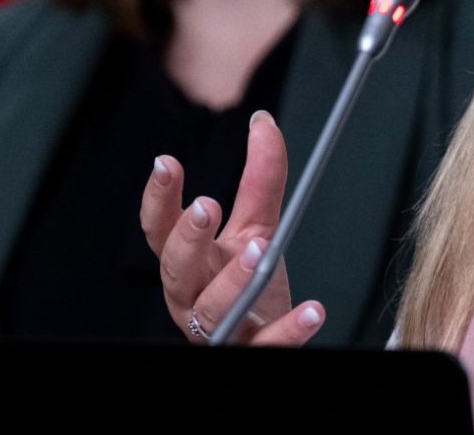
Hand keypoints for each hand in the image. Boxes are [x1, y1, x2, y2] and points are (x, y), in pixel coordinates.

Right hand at [138, 109, 325, 345]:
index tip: (166, 162)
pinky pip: (266, 345)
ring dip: (233, 280)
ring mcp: (219, 330)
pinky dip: (288, 330)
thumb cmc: (249, 282)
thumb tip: (263, 122)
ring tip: (259, 248)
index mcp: (188, 263)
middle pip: (175, 270)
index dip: (159, 199)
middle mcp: (192, 297)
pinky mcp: (252, 351)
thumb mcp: (256, 226)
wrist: (267, 336)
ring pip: (212, 310)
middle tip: (206, 205)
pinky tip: (314, 310)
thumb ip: (259, 180)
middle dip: (187, 239)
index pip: (159, 231)